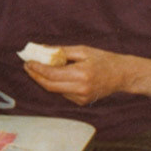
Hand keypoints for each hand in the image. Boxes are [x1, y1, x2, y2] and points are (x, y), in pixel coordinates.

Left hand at [24, 45, 150, 105]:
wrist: (123, 75)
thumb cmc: (103, 59)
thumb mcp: (82, 51)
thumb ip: (61, 51)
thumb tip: (41, 48)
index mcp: (82, 74)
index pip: (52, 74)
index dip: (37, 68)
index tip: (28, 62)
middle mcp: (81, 88)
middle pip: (49, 85)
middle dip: (35, 76)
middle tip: (28, 66)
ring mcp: (82, 97)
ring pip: (55, 90)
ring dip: (44, 80)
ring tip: (37, 69)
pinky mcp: (83, 102)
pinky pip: (63, 93)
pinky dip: (56, 85)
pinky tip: (55, 76)